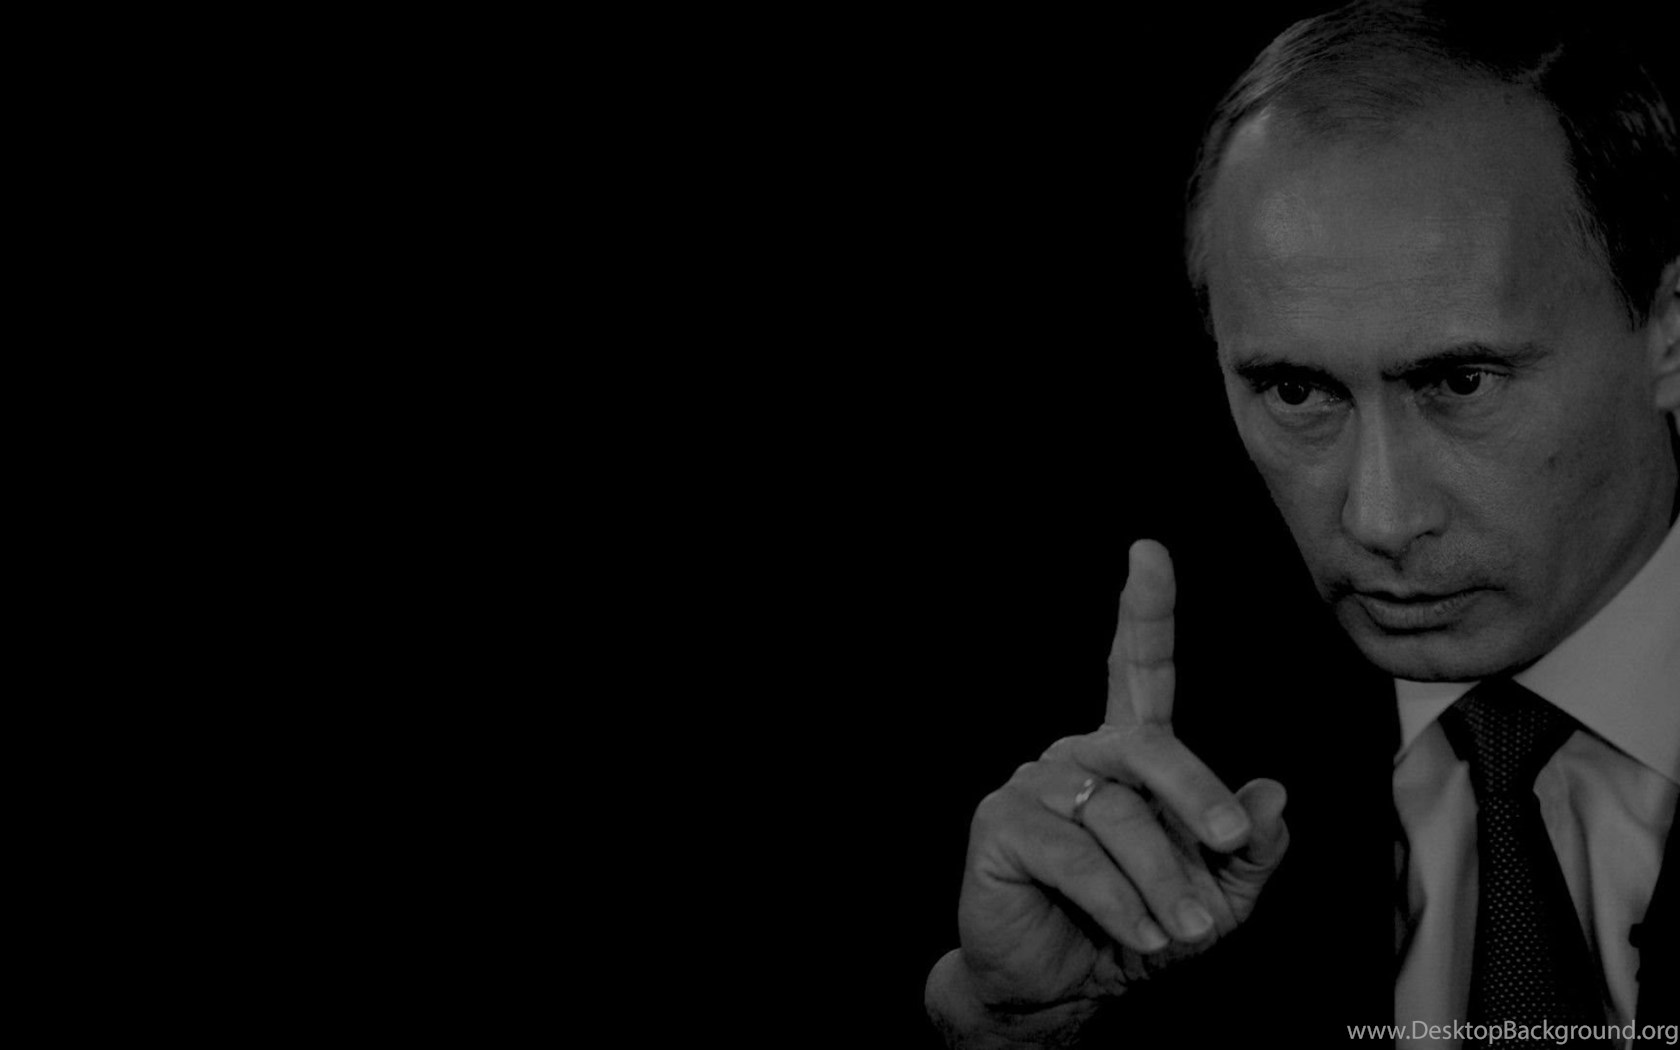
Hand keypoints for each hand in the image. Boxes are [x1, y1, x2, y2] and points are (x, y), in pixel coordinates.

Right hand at [928, 541, 1288, 1042]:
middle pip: (1147, 745)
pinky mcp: (1000, 824)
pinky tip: (1138, 933)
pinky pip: (1076, 855)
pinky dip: (1119, 901)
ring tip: (1184, 932)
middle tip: (1230, 843)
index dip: (1145, 610)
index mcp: (1127, 756)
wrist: (1059, 990)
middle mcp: (1078, 755)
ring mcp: (1034, 784)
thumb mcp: (1217, 896)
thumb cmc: (1137, 932)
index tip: (1148, 552)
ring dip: (1165, 881)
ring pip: (1118, 815)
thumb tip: (1273, 794)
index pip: (1138, 669)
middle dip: (1196, 793)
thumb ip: (1249, 850)